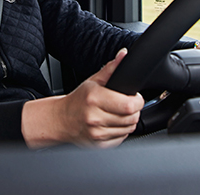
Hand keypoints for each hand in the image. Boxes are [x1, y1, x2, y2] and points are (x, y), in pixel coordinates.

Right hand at [22, 49, 143, 148]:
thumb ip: (111, 68)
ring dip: (128, 121)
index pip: (129, 105)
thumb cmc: (78, 100)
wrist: (61, 120)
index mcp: (94, 99)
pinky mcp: (99, 145)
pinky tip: (111, 124)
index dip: (137, 100)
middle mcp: (95, 118)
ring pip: (129, 129)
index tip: (134, 97)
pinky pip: (121, 139)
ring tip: (117, 114)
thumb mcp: (93, 81)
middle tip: (125, 105)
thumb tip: (123, 54)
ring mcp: (97, 134)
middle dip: (134, 111)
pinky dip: (121, 132)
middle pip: (132, 118)